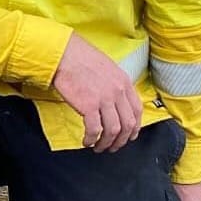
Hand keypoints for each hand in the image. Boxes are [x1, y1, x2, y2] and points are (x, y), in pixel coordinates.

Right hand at [51, 34, 143, 151]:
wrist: (63, 53)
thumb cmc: (80, 57)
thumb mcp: (106, 67)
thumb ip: (115, 84)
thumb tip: (115, 101)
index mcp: (124, 81)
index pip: (137, 110)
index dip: (134, 127)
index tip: (128, 135)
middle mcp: (117, 91)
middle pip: (127, 124)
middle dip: (121, 140)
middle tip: (113, 146)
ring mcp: (104, 99)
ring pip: (113, 131)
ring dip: (106, 143)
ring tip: (98, 147)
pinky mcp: (89, 105)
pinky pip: (95, 130)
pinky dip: (92, 139)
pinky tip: (87, 141)